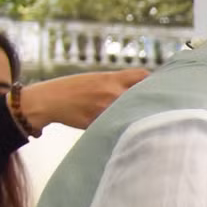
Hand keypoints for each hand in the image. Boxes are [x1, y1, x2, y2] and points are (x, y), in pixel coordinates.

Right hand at [19, 68, 148, 129]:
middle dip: (150, 100)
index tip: (158, 87)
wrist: (48, 100)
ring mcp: (105, 109)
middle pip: (143, 95)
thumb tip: (140, 88)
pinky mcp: (98, 123)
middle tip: (157, 106)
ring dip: (137, 116)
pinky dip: (123, 127)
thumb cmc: (72, 89)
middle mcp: (111, 92)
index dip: (153, 82)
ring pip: (132, 113)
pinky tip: (125, 130)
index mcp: (110, 78)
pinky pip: (117, 126)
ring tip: (143, 120)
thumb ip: (116, 83)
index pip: (143, 76)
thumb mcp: (95, 79)